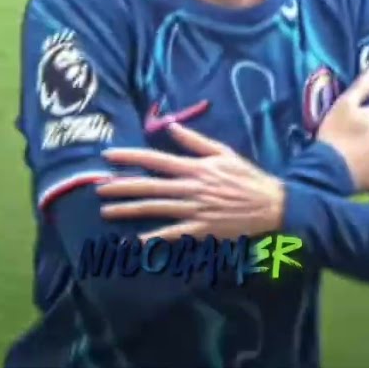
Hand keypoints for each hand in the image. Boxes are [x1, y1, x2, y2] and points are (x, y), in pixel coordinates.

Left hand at [97, 124, 284, 242]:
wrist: (270, 204)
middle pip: (149, 186)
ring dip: (129, 210)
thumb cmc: (246, 176)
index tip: (108, 155)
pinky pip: (173, 235)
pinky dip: (153, 239)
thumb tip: (171, 125)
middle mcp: (190, 188)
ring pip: (155, 209)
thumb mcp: (223, 152)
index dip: (130, 157)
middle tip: (98, 187)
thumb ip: (195, 140)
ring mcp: (194, 210)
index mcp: (194, 167)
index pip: (155, 159)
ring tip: (106, 211)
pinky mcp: (201, 230)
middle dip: (121, 186)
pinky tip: (134, 242)